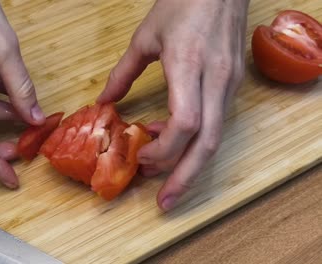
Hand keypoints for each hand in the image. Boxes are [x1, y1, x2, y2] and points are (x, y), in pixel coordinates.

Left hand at [97, 0, 248, 210]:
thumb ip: (123, 74)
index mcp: (188, 65)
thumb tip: (105, 101)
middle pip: (207, 142)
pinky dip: (195, 140)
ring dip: (191, 163)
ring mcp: (229, 83)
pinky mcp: (234, 83)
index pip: (185, 123)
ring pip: (216, 137)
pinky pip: (217, 122)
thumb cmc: (183, 3)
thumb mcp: (146, 37)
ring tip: (164, 175)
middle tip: (165, 202)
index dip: (164, 150)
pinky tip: (172, 138)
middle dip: (186, 177)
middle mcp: (214, 79)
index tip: (141, 159)